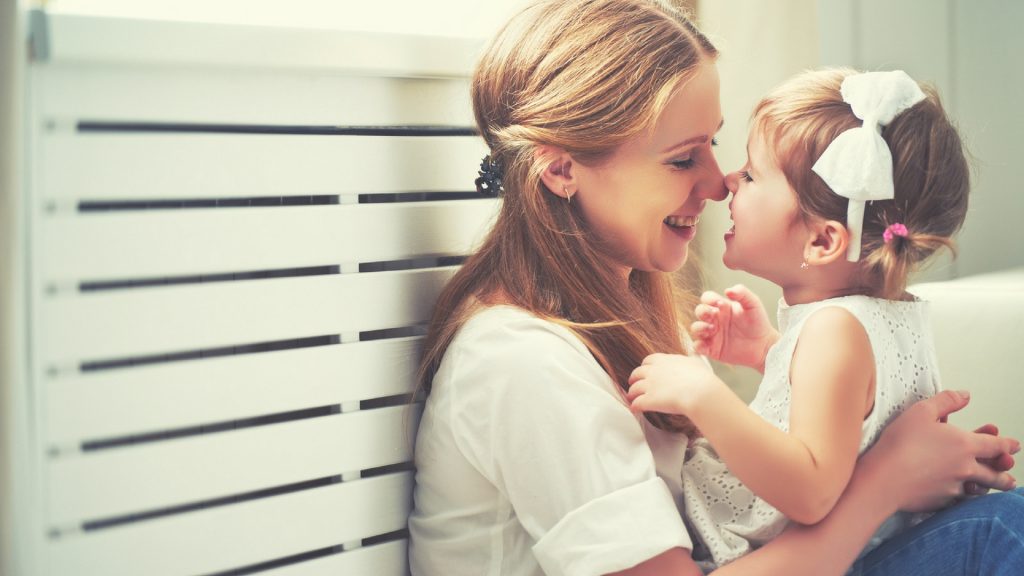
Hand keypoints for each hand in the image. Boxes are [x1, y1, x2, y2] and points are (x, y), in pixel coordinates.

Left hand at [627, 353, 721, 415]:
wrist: (700, 392)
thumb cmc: (701, 378)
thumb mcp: (697, 362)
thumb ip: (691, 358)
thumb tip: (694, 354)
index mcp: (664, 360)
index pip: (648, 360)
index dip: (645, 366)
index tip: (645, 370)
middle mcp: (654, 371)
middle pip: (637, 373)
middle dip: (634, 378)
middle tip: (633, 383)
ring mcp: (650, 385)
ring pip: (634, 388)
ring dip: (631, 393)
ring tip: (631, 397)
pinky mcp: (649, 400)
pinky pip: (636, 403)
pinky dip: (634, 406)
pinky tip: (634, 409)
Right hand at [690, 285, 778, 370]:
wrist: (764, 346)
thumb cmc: (759, 323)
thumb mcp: (753, 304)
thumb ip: (742, 293)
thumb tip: (727, 290)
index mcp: (722, 307)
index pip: (707, 298)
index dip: (709, 299)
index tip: (719, 304)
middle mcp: (715, 319)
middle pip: (699, 311)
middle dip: (703, 312)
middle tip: (714, 316)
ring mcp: (712, 334)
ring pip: (695, 328)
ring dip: (699, 327)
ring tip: (713, 330)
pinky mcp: (711, 349)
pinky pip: (697, 346)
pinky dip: (698, 346)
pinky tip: (707, 345)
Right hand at [857, 390, 1019, 513]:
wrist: (885, 479)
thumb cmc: (900, 443)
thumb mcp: (921, 411)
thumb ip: (946, 400)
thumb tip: (965, 395)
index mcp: (965, 444)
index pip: (995, 445)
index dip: (1007, 444)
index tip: (1015, 445)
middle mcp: (966, 468)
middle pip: (995, 473)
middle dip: (1005, 473)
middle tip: (1011, 474)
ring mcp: (955, 487)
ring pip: (981, 488)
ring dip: (993, 487)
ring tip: (999, 487)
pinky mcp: (942, 501)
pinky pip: (961, 499)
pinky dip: (967, 496)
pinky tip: (966, 495)